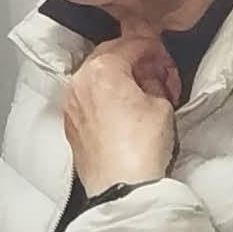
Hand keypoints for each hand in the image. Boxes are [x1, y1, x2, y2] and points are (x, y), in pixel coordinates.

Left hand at [63, 34, 179, 196]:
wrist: (121, 186)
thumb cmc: (141, 148)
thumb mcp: (162, 105)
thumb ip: (154, 81)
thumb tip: (149, 76)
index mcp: (102, 70)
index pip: (130, 45)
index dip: (151, 47)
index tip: (162, 54)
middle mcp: (79, 82)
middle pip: (107, 55)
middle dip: (131, 57)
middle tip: (154, 69)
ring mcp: (71, 103)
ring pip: (94, 76)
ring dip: (116, 75)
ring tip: (140, 88)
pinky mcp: (71, 123)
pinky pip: (87, 96)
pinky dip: (103, 93)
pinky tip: (122, 105)